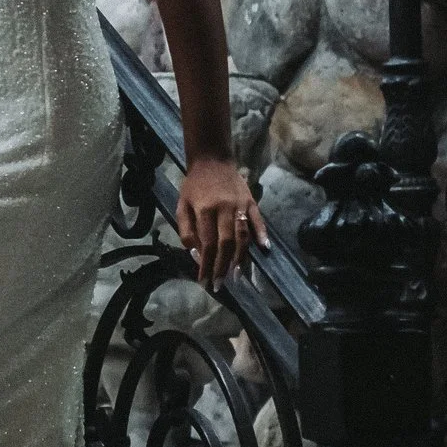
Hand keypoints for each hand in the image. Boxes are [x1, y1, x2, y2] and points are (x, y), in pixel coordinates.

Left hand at [177, 155, 266, 290]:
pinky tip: (264, 249)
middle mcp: (225, 209)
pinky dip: (262, 235)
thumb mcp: (181, 206)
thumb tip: (196, 254)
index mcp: (204, 210)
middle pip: (225, 244)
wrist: (212, 161)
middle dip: (222, 267)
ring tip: (237, 276)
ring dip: (241, 258)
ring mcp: (241, 206)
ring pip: (243, 236)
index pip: (206, 244)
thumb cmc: (193, 186)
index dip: (205, 265)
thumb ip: (186, 230)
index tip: (204, 282)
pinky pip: (259, 221)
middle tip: (220, 285)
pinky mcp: (252, 202)